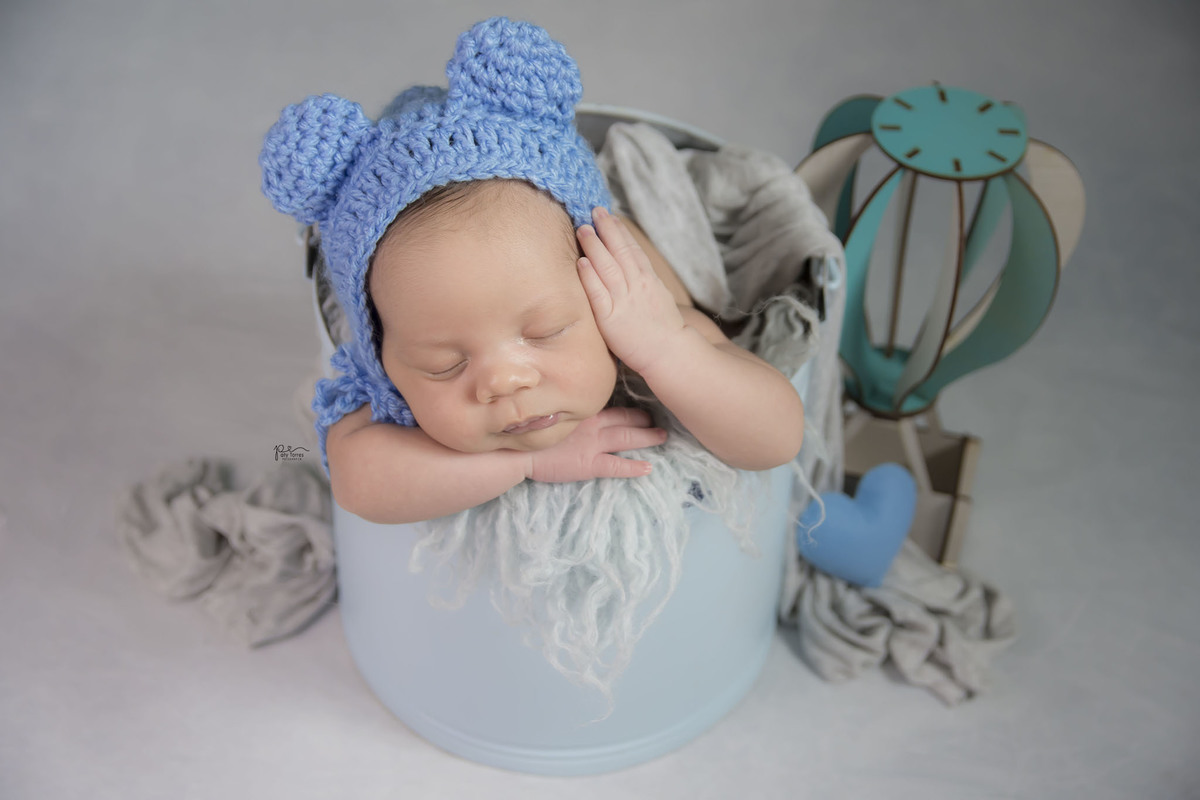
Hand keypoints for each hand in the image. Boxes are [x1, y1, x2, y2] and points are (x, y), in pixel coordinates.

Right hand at [525, 406, 665, 482]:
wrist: (515, 449)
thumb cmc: (524, 427)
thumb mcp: (545, 407)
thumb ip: (561, 405)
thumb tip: (565, 399)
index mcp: (582, 409)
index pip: (610, 403)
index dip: (626, 404)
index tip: (639, 402)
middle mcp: (592, 423)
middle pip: (625, 418)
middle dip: (643, 419)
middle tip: (657, 419)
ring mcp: (593, 444)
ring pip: (628, 438)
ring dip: (646, 438)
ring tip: (661, 437)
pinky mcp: (589, 464)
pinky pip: (617, 466)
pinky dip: (634, 467)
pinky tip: (648, 469)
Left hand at [576, 208, 688, 374]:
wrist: (670, 353)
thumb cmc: (664, 331)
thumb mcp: (659, 299)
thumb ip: (646, 284)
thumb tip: (635, 272)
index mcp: (649, 281)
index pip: (633, 250)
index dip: (620, 232)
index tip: (610, 217)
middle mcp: (637, 286)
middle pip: (620, 251)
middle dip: (606, 229)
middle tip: (594, 211)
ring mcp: (624, 300)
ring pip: (607, 266)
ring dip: (594, 245)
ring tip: (583, 229)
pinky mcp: (611, 318)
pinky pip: (598, 292)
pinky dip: (590, 275)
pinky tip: (581, 261)